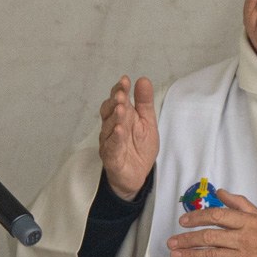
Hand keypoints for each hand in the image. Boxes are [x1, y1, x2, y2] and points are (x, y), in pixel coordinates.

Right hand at [99, 76, 158, 200]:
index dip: (119, 90)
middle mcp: (111, 127)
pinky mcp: (111, 157)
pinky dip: (115, 138)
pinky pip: (111, 146)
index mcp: (121, 117)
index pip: (116, 100)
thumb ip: (144, 102)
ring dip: (115, 117)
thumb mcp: (147, 122)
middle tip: (122, 94)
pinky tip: (119, 130)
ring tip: (122, 109)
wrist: (138, 175)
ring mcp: (109, 142)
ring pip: (109, 127)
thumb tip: (143, 80)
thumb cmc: (139, 148)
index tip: (125, 80)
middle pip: (109, 111)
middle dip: (115, 101)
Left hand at [168, 190, 256, 256]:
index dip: (196, 218)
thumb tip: (220, 192)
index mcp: (249, 223)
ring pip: (209, 256)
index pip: (217, 216)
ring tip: (175, 255)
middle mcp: (245, 240)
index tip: (183, 221)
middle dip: (186, 239)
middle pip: (209, 237)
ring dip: (188, 255)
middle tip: (171, 242)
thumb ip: (239, 204)